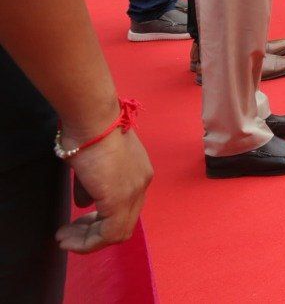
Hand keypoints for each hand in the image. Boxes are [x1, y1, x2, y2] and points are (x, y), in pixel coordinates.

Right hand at [55, 127, 151, 253]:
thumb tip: (85, 206)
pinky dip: (87, 242)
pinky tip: (67, 239)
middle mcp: (141, 183)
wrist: (92, 120)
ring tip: (65, 239)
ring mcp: (133, 192)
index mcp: (139, 173)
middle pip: (123, 222)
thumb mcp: (91, 165)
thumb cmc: (88, 134)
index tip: (77, 222)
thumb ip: (91, 188)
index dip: (101, 219)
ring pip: (117, 232)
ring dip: (87, 240)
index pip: (126, 207)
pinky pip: (107, 234)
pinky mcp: (119, 200)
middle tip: (68, 235)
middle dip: (93, 232)